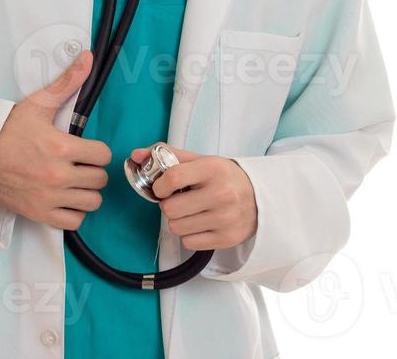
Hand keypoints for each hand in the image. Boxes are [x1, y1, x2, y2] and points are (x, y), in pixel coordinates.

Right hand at [0, 50, 111, 231]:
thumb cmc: (7, 130)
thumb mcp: (38, 104)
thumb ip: (67, 82)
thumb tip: (88, 57)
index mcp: (61, 147)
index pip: (104, 155)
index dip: (97, 150)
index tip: (85, 148)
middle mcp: (58, 175)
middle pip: (99, 179)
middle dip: (92, 170)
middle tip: (78, 163)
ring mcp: (49, 198)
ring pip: (92, 202)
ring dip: (86, 192)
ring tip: (74, 182)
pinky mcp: (39, 214)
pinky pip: (74, 221)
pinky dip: (73, 212)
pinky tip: (64, 198)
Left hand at [129, 145, 257, 251]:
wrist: (260, 198)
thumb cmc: (223, 177)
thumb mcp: (200, 161)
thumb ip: (167, 155)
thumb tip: (135, 155)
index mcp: (213, 169)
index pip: (172, 179)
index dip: (159, 186)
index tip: (163, 188)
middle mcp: (222, 194)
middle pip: (170, 209)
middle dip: (169, 205)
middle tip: (180, 201)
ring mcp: (225, 218)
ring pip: (176, 228)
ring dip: (178, 221)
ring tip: (191, 212)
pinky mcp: (226, 238)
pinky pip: (188, 242)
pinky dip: (189, 235)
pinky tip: (200, 224)